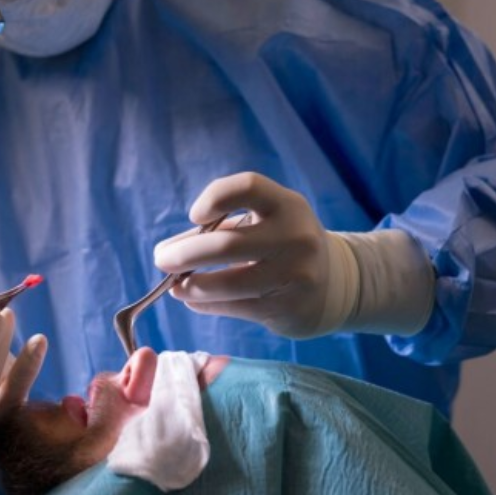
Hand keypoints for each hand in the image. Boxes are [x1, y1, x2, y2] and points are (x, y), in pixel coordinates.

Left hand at [154, 172, 352, 338]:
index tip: (195, 215)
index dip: (214, 197)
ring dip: (192, 285)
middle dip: (185, 254)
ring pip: (228, 283)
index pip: (248, 187)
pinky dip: (205, 304)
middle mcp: (296, 237)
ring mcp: (295, 275)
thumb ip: (216, 230)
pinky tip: (193, 299)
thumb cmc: (281, 246)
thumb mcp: (262, 225)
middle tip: (161, 260)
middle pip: (227, 244)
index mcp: (287, 205)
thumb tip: (168, 250)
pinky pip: (235, 307)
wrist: (334, 285)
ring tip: (175, 286)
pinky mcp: (288, 307)